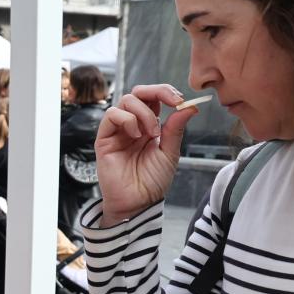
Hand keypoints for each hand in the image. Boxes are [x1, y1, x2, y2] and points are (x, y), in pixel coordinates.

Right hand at [95, 84, 196, 224]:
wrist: (138, 202)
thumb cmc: (152, 181)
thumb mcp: (170, 152)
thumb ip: (176, 129)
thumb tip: (189, 107)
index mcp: (149, 126)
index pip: (154, 98)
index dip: (166, 92)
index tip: (180, 100)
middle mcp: (133, 124)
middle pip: (138, 93)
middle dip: (157, 91)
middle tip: (173, 102)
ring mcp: (118, 130)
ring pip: (126, 100)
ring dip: (144, 113)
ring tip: (151, 134)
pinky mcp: (104, 138)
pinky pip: (111, 115)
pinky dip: (127, 120)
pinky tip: (136, 135)